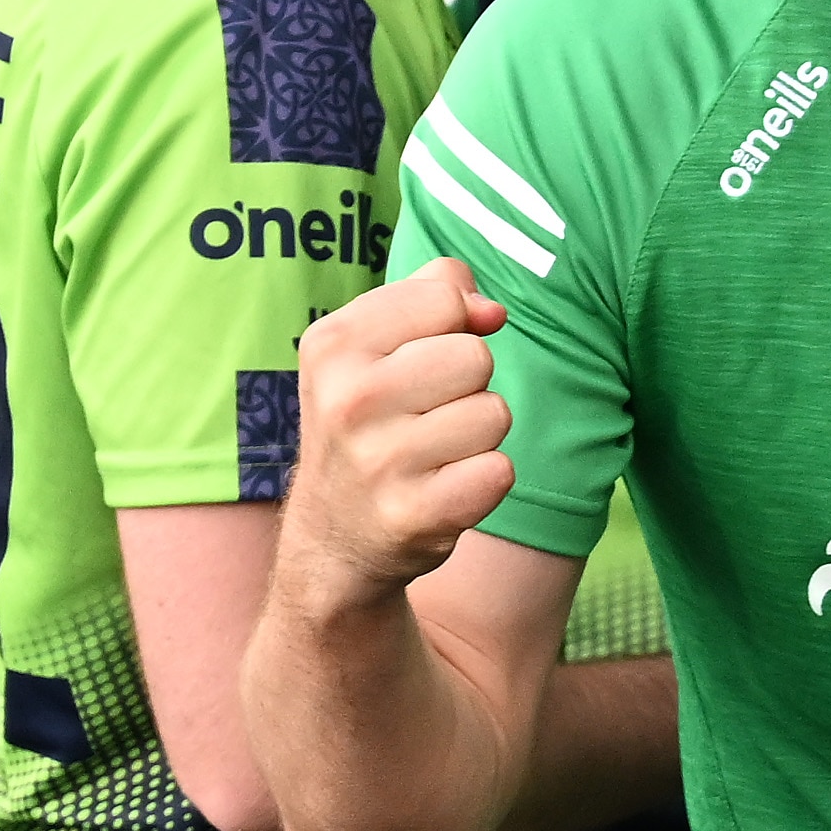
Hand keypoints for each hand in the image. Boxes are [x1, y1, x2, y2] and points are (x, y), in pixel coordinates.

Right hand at [278, 259, 513, 593]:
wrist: (334, 534)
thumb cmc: (367, 422)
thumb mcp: (369, 345)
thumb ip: (433, 295)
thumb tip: (491, 311)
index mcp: (332, 345)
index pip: (444, 296)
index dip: (453, 325)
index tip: (423, 356)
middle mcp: (349, 401)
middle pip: (476, 356)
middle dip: (467, 383)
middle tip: (425, 415)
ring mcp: (379, 463)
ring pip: (494, 413)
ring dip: (478, 434)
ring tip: (433, 452)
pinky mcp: (415, 516)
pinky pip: (499, 470)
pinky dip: (484, 479)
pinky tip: (445, 487)